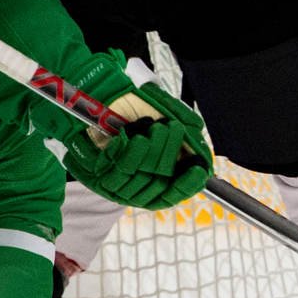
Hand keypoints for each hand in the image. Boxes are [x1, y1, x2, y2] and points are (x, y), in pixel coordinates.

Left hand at [62, 80, 214, 209]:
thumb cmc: (132, 112)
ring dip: (151, 152)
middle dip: (170, 153)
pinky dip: (128, 153)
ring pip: (139, 177)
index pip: (174, 194)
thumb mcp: (161, 117)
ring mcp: (116, 186)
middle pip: (159, 183)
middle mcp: (136, 190)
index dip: (187, 185)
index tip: (198, 169)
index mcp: (154, 183)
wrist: (97, 103)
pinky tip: (131, 137)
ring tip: (156, 128)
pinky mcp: (97, 178)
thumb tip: (200, 148)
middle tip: (174, 128)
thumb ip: (182, 132)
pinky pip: (117, 171)